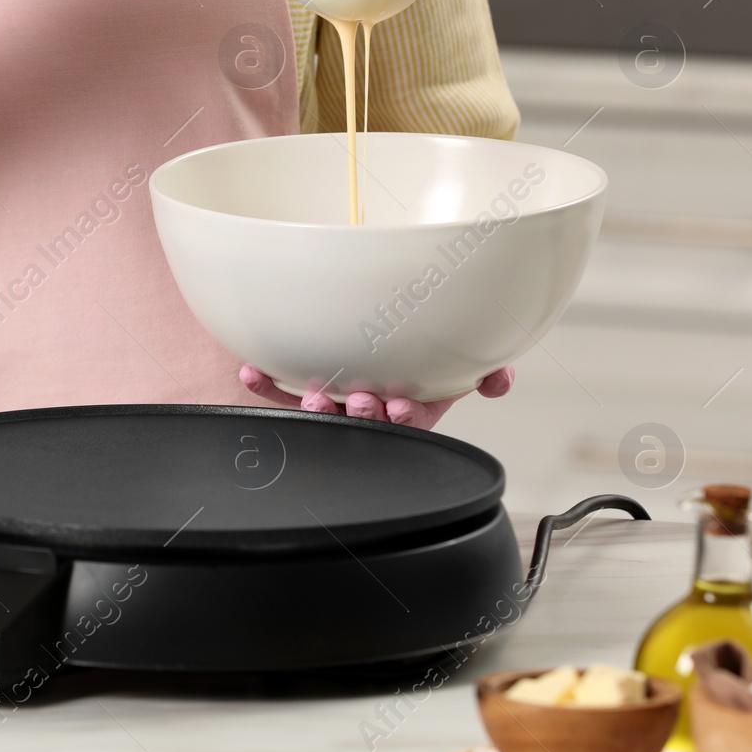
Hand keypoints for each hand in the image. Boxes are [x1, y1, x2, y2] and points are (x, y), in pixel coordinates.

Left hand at [239, 365, 515, 429]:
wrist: (389, 331)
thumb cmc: (427, 355)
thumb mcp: (463, 363)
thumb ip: (487, 370)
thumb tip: (500, 379)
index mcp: (411, 406)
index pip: (409, 421)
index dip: (405, 419)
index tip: (402, 406)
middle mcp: (372, 406)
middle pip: (365, 420)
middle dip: (363, 414)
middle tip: (362, 400)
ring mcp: (338, 398)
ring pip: (326, 410)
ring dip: (317, 406)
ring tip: (315, 393)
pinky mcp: (305, 387)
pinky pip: (282, 390)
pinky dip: (266, 383)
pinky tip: (250, 371)